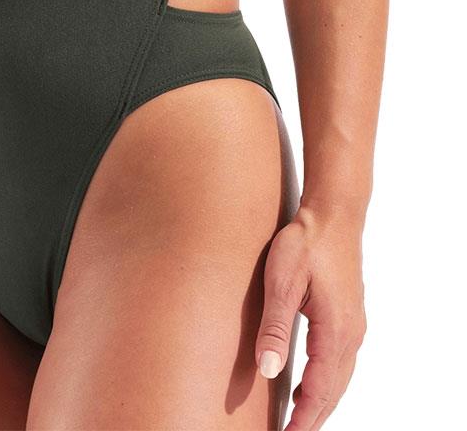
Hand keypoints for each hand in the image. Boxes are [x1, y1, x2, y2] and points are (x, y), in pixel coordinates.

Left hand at [255, 204, 366, 430]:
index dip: (302, 420)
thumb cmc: (306, 242)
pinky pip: (340, 362)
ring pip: (339, 379)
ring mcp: (354, 326)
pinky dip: (326, 382)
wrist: (333, 213)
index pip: (319, 392)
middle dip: (312, 418)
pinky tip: (308, 384)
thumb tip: (268, 370)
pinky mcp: (349, 316)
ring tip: (296, 421)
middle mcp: (351, 335)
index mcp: (335, 333)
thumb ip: (274, 327)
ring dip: (320, 402)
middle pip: (333, 392)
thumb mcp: (282, 282)